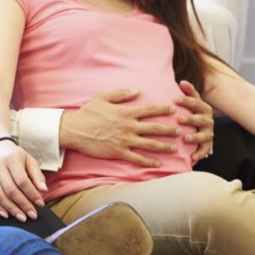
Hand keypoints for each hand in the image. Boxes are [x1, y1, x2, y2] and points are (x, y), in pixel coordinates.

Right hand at [0, 142, 46, 221]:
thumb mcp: (30, 161)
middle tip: (33, 215)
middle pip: (11, 190)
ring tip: (22, 218)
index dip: (32, 194)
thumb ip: (37, 175)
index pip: (22, 180)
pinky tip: (6, 215)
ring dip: (12, 209)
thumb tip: (43, 190)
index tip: (40, 204)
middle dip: (23, 205)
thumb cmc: (16, 157)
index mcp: (12, 160)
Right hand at [60, 88, 180, 166]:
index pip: (149, 110)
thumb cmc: (88, 113)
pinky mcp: (119, 152)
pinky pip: (138, 158)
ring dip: (164, 146)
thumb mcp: (102, 97)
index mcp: (125, 112)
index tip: (173, 109)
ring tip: (175, 148)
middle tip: (180, 131)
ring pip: (150, 144)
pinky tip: (158, 163)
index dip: (162, 109)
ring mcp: (125, 140)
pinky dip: (149, 161)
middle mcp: (128, 127)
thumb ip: (120, 93)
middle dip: (169, 130)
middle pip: (154, 128)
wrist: (75, 130)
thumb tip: (137, 90)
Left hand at [177, 80, 213, 162]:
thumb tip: (182, 81)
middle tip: (179, 119)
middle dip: (190, 119)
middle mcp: (207, 120)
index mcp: (203, 107)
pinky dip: (199, 154)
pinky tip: (192, 158)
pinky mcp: (207, 144)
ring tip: (185, 138)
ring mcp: (208, 132)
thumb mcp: (191, 100)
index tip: (175, 99)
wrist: (202, 125)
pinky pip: (204, 150)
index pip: (195, 102)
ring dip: (195, 137)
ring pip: (204, 135)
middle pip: (200, 119)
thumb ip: (188, 92)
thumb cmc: (192, 110)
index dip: (186, 100)